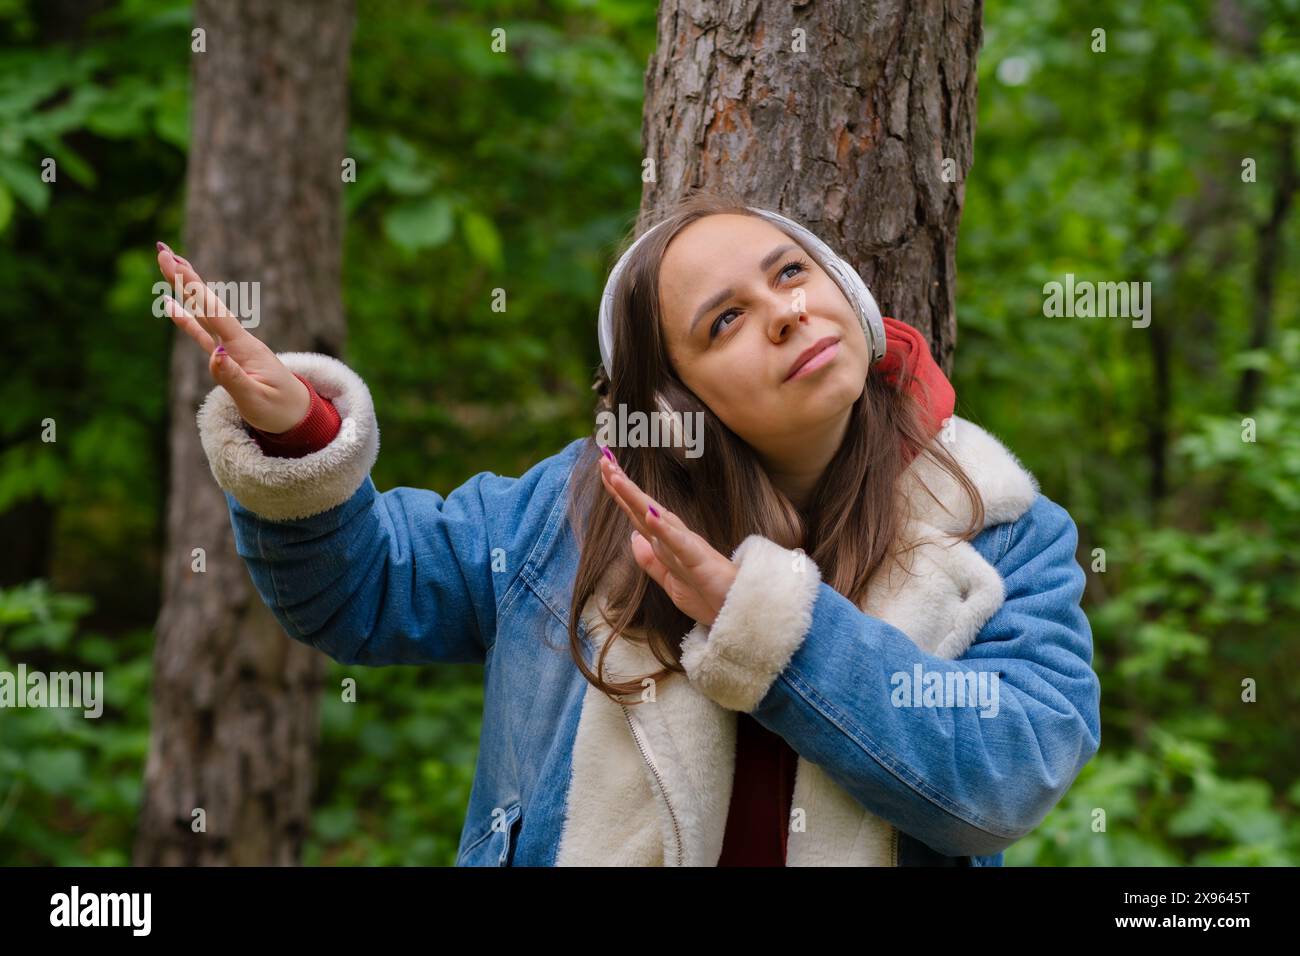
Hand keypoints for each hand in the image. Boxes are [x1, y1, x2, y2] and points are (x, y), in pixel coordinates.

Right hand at [155, 242, 309, 433]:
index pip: (213, 313)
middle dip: (185, 278)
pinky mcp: (229, 357)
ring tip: (169, 266)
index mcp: (244, 348)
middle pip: (207, 305)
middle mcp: (238, 342)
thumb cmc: (279, 411)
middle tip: (162, 251)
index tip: (175, 263)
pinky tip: (171, 306)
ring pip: (204, 314)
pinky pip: (203, 334)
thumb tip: (215, 353)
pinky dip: (187, 320)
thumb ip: (233, 378)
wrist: (298, 417)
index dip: (193, 288)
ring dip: (186, 291)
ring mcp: (234, 347)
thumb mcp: (255, 399)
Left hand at [598, 448, 737, 627]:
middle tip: (604, 459)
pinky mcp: (698, 561)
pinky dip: (664, 529)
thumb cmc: (710, 596)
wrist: (741, 612)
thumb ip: (652, 561)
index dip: (621, 493)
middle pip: (643, 508)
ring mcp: (687, 547)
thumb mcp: (670, 581)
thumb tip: (634, 538)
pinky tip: (649, 515)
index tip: (605, 470)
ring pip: (657, 517)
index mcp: (668, 543)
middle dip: (622, 484)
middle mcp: (676, 538)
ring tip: (616, 477)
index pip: (639, 514)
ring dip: (635, 497)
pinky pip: (679, 543)